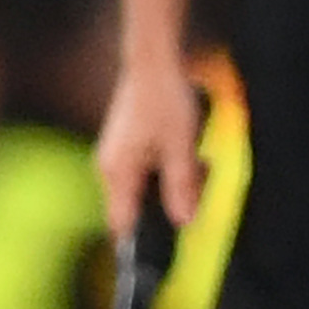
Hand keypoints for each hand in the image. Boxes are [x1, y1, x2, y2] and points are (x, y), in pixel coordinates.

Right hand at [95, 56, 206, 237]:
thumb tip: (184, 222)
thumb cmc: (164, 99)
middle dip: (168, 204)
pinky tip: (188, 151)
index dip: (141, 241)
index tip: (165, 248)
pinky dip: (168, 168)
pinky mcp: (127, 144)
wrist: (154, 60)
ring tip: (198, 162)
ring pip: (145, 187)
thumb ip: (181, 187)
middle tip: (197, 185)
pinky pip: (147, 170)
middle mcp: (110, 167)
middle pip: (137, 206)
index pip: (121, 224)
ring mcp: (117, 155)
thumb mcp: (181, 146)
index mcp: (117, 172)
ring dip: (172, 183)